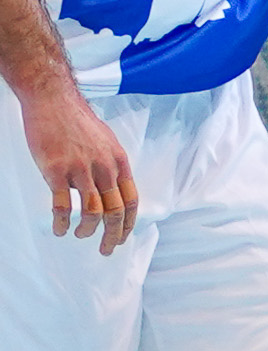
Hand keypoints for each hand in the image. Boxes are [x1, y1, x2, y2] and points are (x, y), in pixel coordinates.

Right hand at [21, 88, 138, 253]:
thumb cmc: (77, 121)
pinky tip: (60, 230)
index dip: (129, 223)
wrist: (54, 100)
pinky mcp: (56, 171)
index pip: (131, 200)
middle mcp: (103, 167)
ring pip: (91, 212)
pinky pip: (62, 206)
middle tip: (106, 249)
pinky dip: (62, 224)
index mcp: (118, 161)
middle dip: (113, 235)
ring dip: (87, 230)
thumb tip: (112, 188)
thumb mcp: (105, 141)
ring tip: (80, 235)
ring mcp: (80, 169)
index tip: (124, 237)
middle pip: (115, 211)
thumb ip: (110, 165)